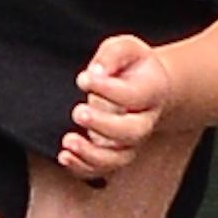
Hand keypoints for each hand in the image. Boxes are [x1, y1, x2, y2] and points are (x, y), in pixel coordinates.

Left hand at [58, 34, 173, 179]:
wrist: (146, 86)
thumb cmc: (131, 66)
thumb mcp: (125, 48)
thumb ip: (112, 55)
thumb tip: (96, 73)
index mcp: (152, 91)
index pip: (134, 96)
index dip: (108, 89)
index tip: (84, 79)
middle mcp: (145, 121)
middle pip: (131, 132)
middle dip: (102, 125)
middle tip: (78, 111)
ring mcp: (130, 141)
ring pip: (118, 158)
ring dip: (91, 154)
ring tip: (68, 141)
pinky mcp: (114, 153)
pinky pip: (102, 170)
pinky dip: (83, 168)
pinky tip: (65, 156)